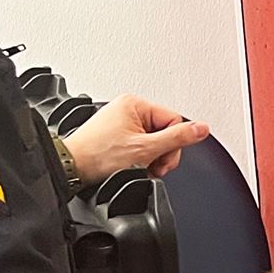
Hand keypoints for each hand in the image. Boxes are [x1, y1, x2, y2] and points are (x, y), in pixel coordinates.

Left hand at [65, 95, 209, 180]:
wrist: (71, 168)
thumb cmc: (98, 155)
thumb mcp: (145, 149)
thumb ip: (177, 138)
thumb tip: (202, 129)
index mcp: (135, 104)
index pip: (174, 121)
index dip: (173, 144)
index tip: (162, 160)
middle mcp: (128, 109)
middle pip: (165, 132)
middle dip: (161, 153)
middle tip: (151, 166)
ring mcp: (121, 122)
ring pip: (154, 141)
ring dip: (151, 158)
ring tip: (139, 167)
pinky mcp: (116, 135)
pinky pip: (140, 144)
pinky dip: (140, 158)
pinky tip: (131, 166)